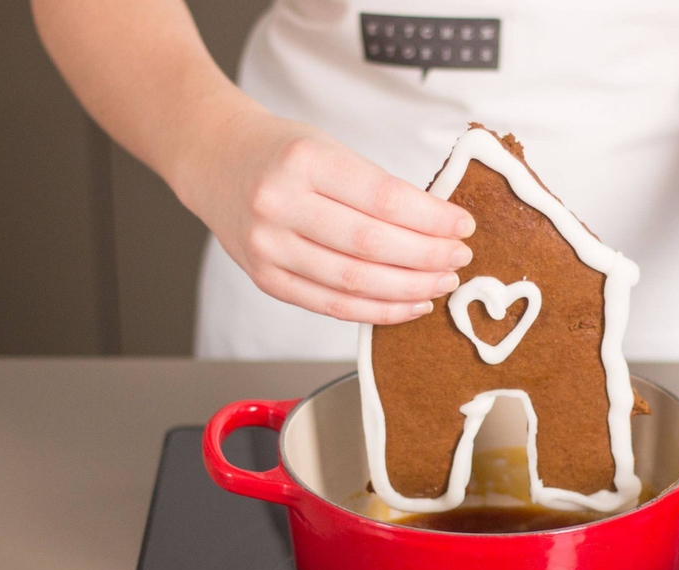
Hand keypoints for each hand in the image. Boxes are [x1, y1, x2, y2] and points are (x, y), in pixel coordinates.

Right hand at [179, 109, 475, 323]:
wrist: (215, 161)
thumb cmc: (281, 153)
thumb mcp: (328, 148)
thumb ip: (375, 188)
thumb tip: (440, 228)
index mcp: (303, 160)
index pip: (384, 198)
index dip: (432, 219)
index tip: (463, 225)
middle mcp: (279, 204)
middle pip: (371, 245)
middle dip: (427, 257)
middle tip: (459, 258)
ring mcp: (268, 247)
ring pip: (354, 283)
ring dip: (409, 288)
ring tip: (442, 283)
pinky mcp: (266, 280)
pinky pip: (332, 306)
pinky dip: (378, 311)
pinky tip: (410, 305)